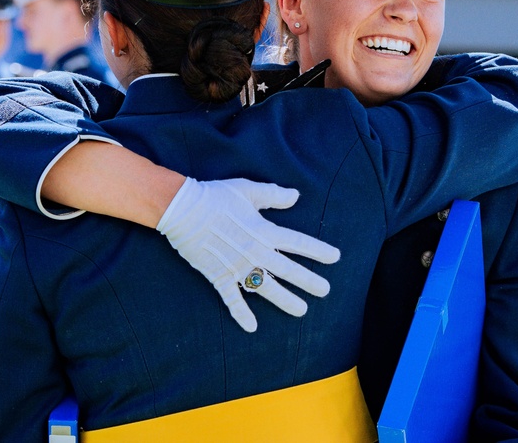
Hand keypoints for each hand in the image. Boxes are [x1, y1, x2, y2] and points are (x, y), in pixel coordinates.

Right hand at [156, 177, 340, 332]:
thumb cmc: (216, 196)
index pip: (298, 243)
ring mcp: (237, 266)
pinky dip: (241, 313)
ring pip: (266, 288)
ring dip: (285, 300)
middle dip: (309, 281)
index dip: (318, 251)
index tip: (335, 258)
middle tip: (325, 291)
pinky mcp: (218, 276)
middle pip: (288, 270)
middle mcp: (255, 251)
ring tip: (301, 310)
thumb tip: (296, 196)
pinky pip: (232, 299)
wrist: (182, 209)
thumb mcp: (248, 190)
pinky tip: (252, 327)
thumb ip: (273, 195)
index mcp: (264, 230)